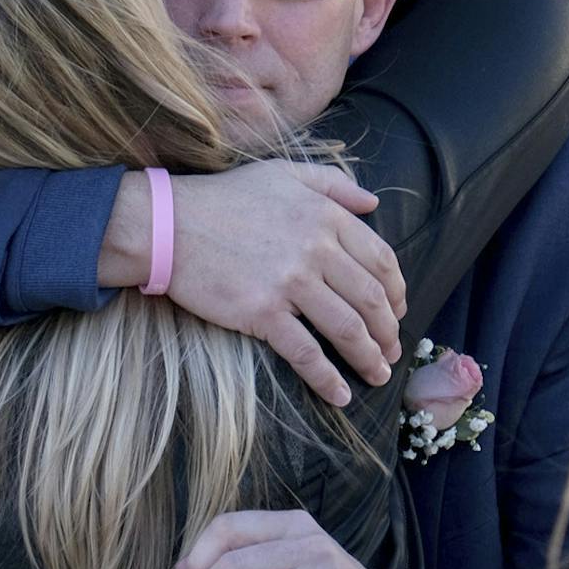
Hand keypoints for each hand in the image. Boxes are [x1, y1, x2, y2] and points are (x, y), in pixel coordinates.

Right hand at [102, 162, 406, 405]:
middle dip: (389, 330)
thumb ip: (333, 184)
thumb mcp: (284, 173)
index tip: (399, 310)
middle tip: (393, 349)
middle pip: (371, 299)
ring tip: (378, 374)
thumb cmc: (225, 198)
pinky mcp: (263, 312)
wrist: (169, 225)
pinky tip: (340, 395)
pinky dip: (327, 378)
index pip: (380, 259)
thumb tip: (373, 203)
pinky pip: (305, 352)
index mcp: (325, 217)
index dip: (397, 290)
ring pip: (347, 328)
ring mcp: (290, 283)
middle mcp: (316, 249)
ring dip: (369, 357)